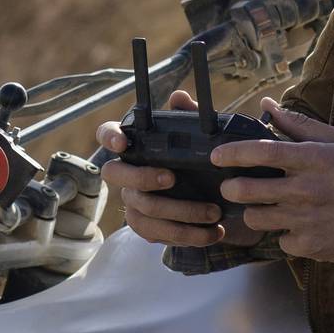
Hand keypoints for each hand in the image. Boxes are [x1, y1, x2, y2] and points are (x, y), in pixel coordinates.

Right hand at [96, 90, 229, 248]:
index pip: (108, 133)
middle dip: (142, 177)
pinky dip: (187, 234)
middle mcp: (129, 173)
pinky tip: (212, 232)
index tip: (123, 143)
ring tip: (214, 213)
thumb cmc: (205, 163)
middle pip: (114, 174)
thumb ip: (191, 118)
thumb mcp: (205, 139)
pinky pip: (157, 233)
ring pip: (143, 209)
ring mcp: (135, 201)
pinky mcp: (148, 228)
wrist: (225, 204)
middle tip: (172, 178)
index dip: (109, 137)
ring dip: (180, 212)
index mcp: (137, 145)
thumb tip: (179, 98)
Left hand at [213, 100, 333, 265]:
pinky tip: (300, 226)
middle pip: (247, 190)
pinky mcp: (310, 247)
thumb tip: (266, 105)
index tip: (215, 156)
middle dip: (231, 188)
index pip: (261, 152)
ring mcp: (307, 221)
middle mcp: (307, 190)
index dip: (232, 154)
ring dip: (254, 211)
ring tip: (266, 205)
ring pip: (256, 217)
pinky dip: (285, 234)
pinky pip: (280, 240)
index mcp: (314, 160)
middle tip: (232, 186)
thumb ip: (299, 125)